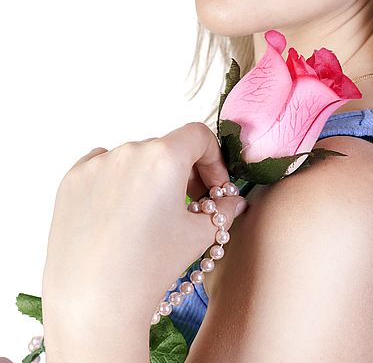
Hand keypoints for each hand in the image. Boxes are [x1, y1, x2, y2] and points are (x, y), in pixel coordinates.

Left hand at [41, 122, 247, 359]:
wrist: (92, 303)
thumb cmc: (149, 269)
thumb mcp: (197, 237)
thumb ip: (223, 211)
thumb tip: (233, 202)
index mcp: (164, 157)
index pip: (198, 136)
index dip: (213, 160)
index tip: (213, 188)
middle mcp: (129, 150)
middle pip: (167, 148)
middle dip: (184, 171)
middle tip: (190, 204)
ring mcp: (96, 164)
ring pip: (135, 158)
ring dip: (151, 176)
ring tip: (152, 214)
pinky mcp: (71, 179)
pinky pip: (103, 166)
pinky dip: (117, 180)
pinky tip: (121, 212)